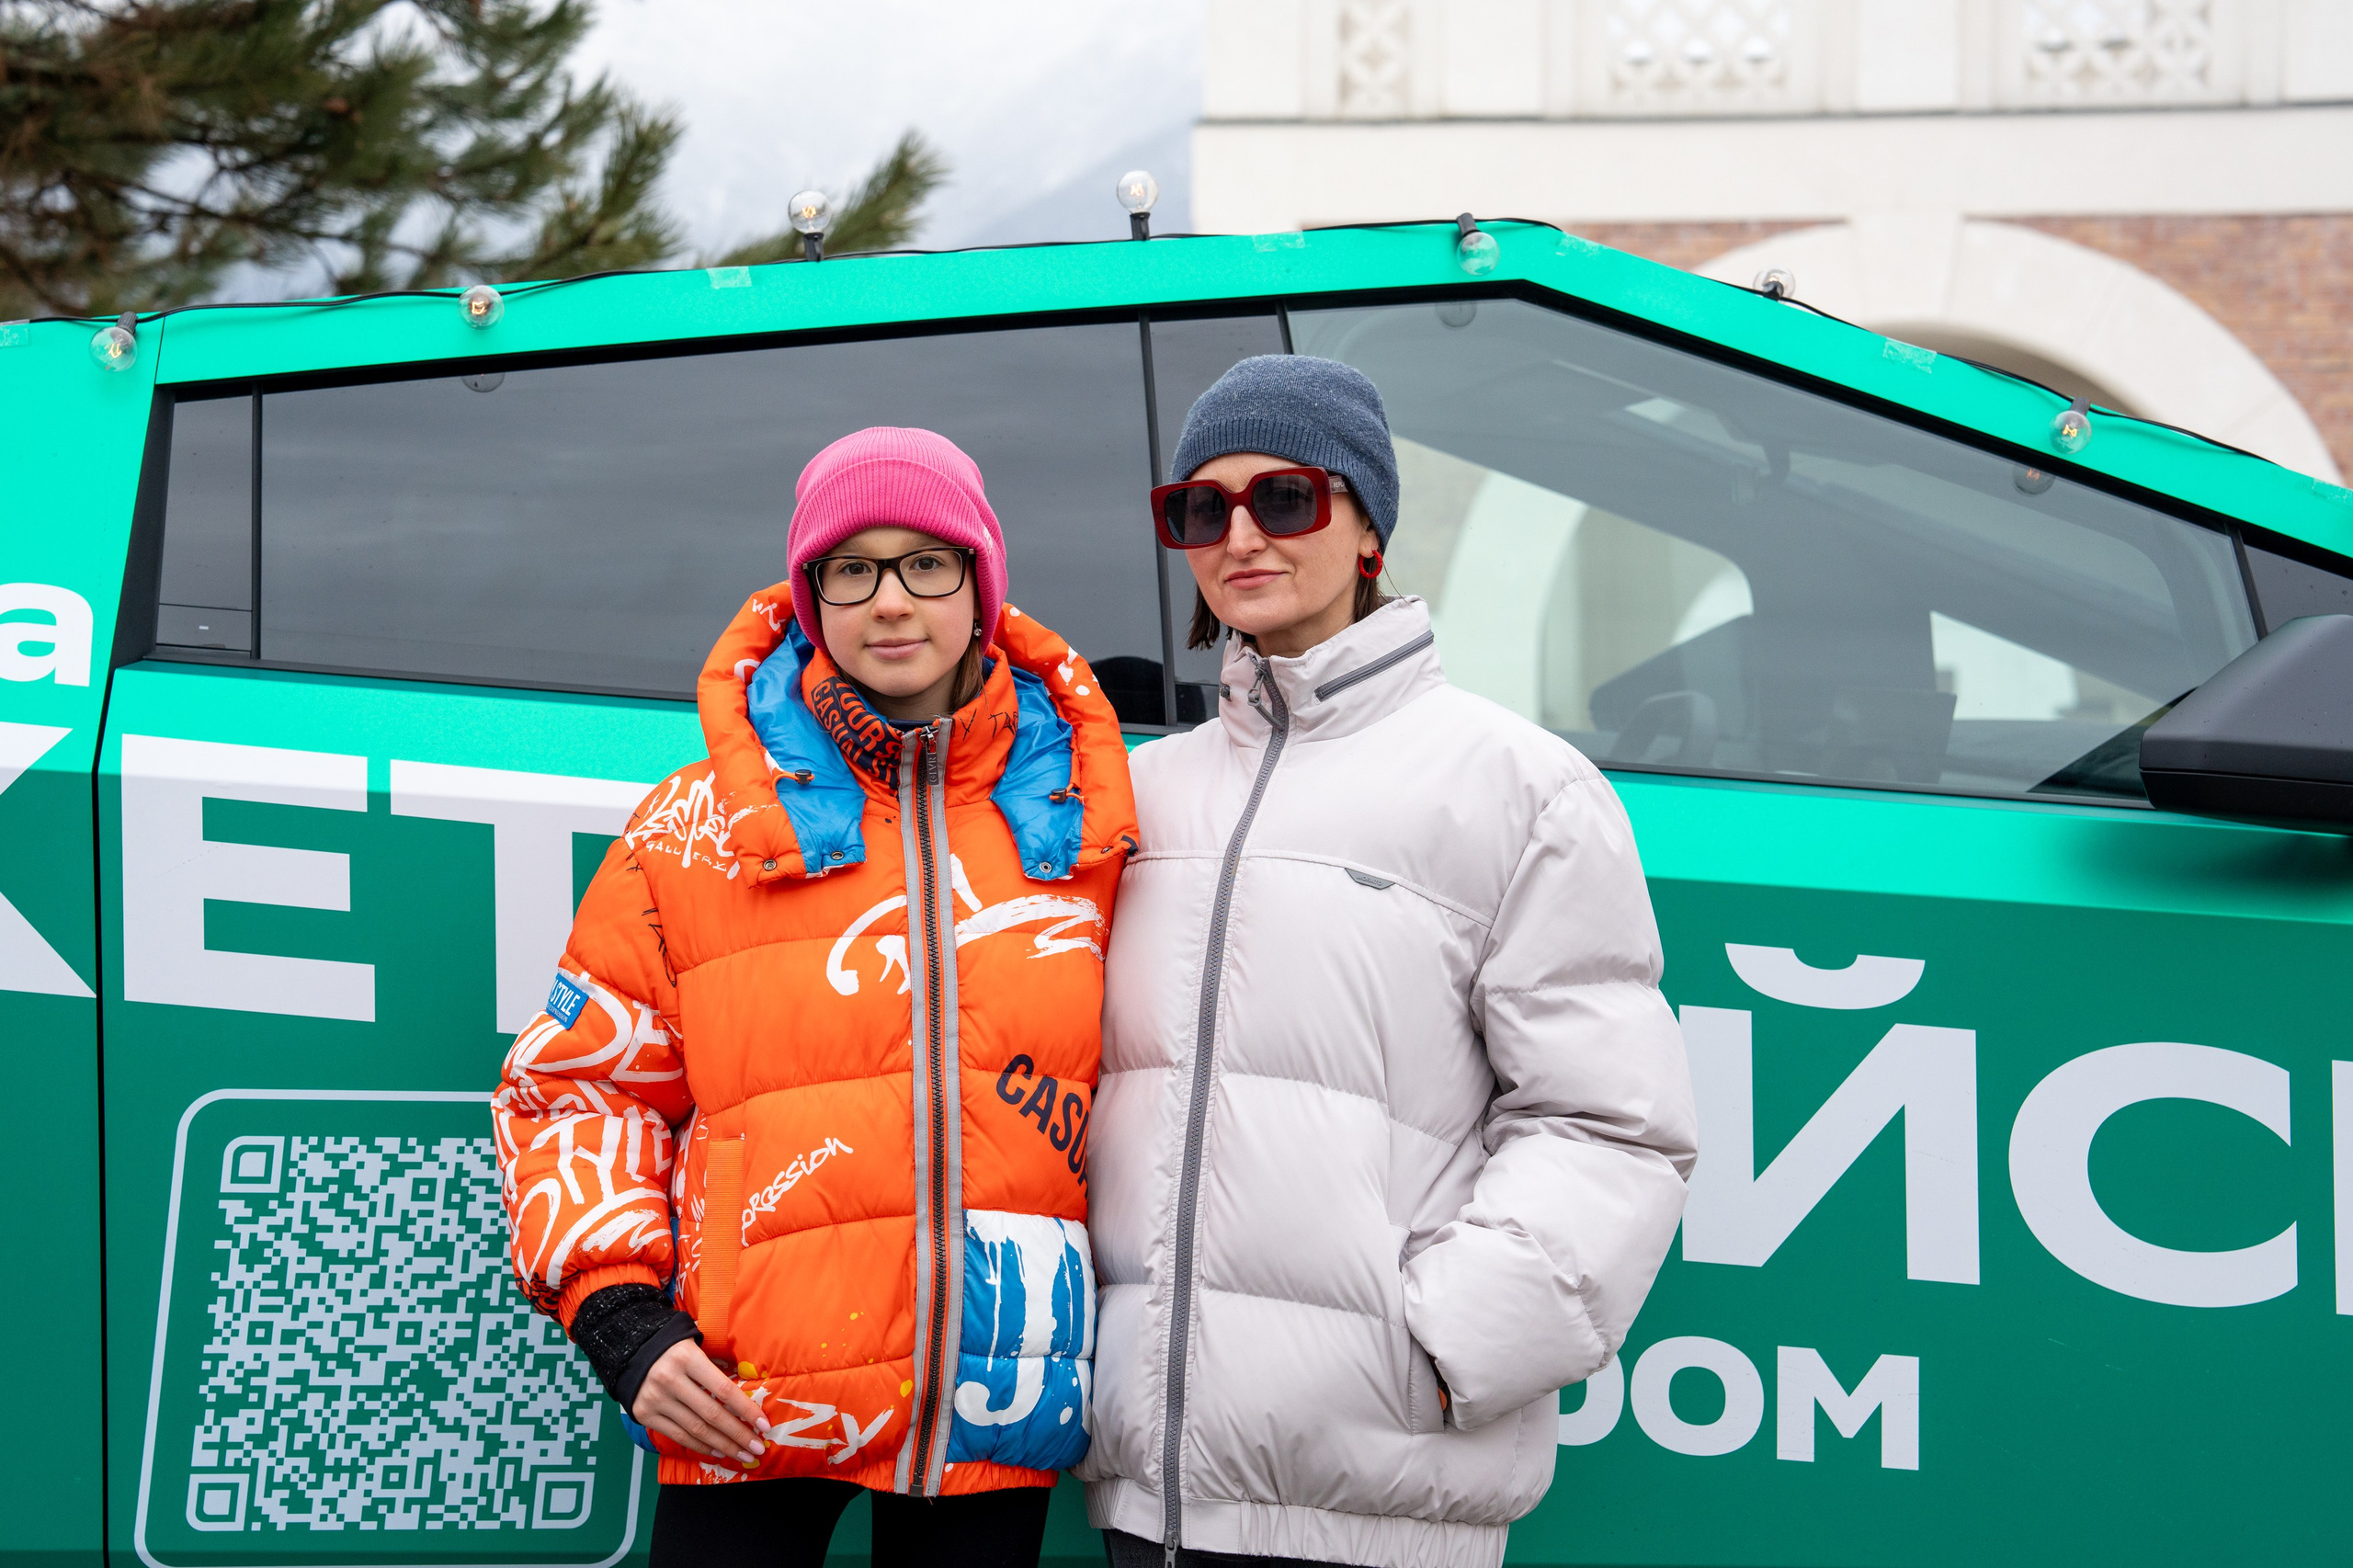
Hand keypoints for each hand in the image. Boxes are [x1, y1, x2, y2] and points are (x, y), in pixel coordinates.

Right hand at [631, 1340, 768, 1466]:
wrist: (629, 1350)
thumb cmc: (673, 1347)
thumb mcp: (695, 1344)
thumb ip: (718, 1363)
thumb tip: (749, 1389)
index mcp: (687, 1358)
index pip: (724, 1389)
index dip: (746, 1410)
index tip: (764, 1425)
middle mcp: (670, 1380)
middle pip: (712, 1415)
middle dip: (739, 1435)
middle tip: (758, 1449)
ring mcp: (656, 1399)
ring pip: (696, 1430)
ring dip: (723, 1446)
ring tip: (743, 1455)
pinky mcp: (645, 1415)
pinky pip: (678, 1436)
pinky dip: (700, 1446)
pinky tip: (718, 1451)